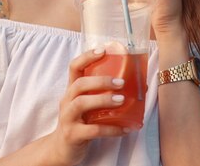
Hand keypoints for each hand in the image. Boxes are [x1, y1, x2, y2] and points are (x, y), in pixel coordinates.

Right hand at [47, 48, 129, 165]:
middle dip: (100, 81)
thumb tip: (138, 86)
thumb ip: (102, 95)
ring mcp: (68, 118)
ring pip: (82, 104)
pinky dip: (111, 129)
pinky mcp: (72, 135)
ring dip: (103, 100)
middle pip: (80, 84)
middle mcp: (67, 101)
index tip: (103, 50)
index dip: (87, 56)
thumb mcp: (86, 106)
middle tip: (121, 83)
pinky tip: (125, 129)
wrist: (61, 149)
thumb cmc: (79, 122)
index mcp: (71, 91)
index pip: (74, 67)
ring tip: (121, 101)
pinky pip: (92, 130)